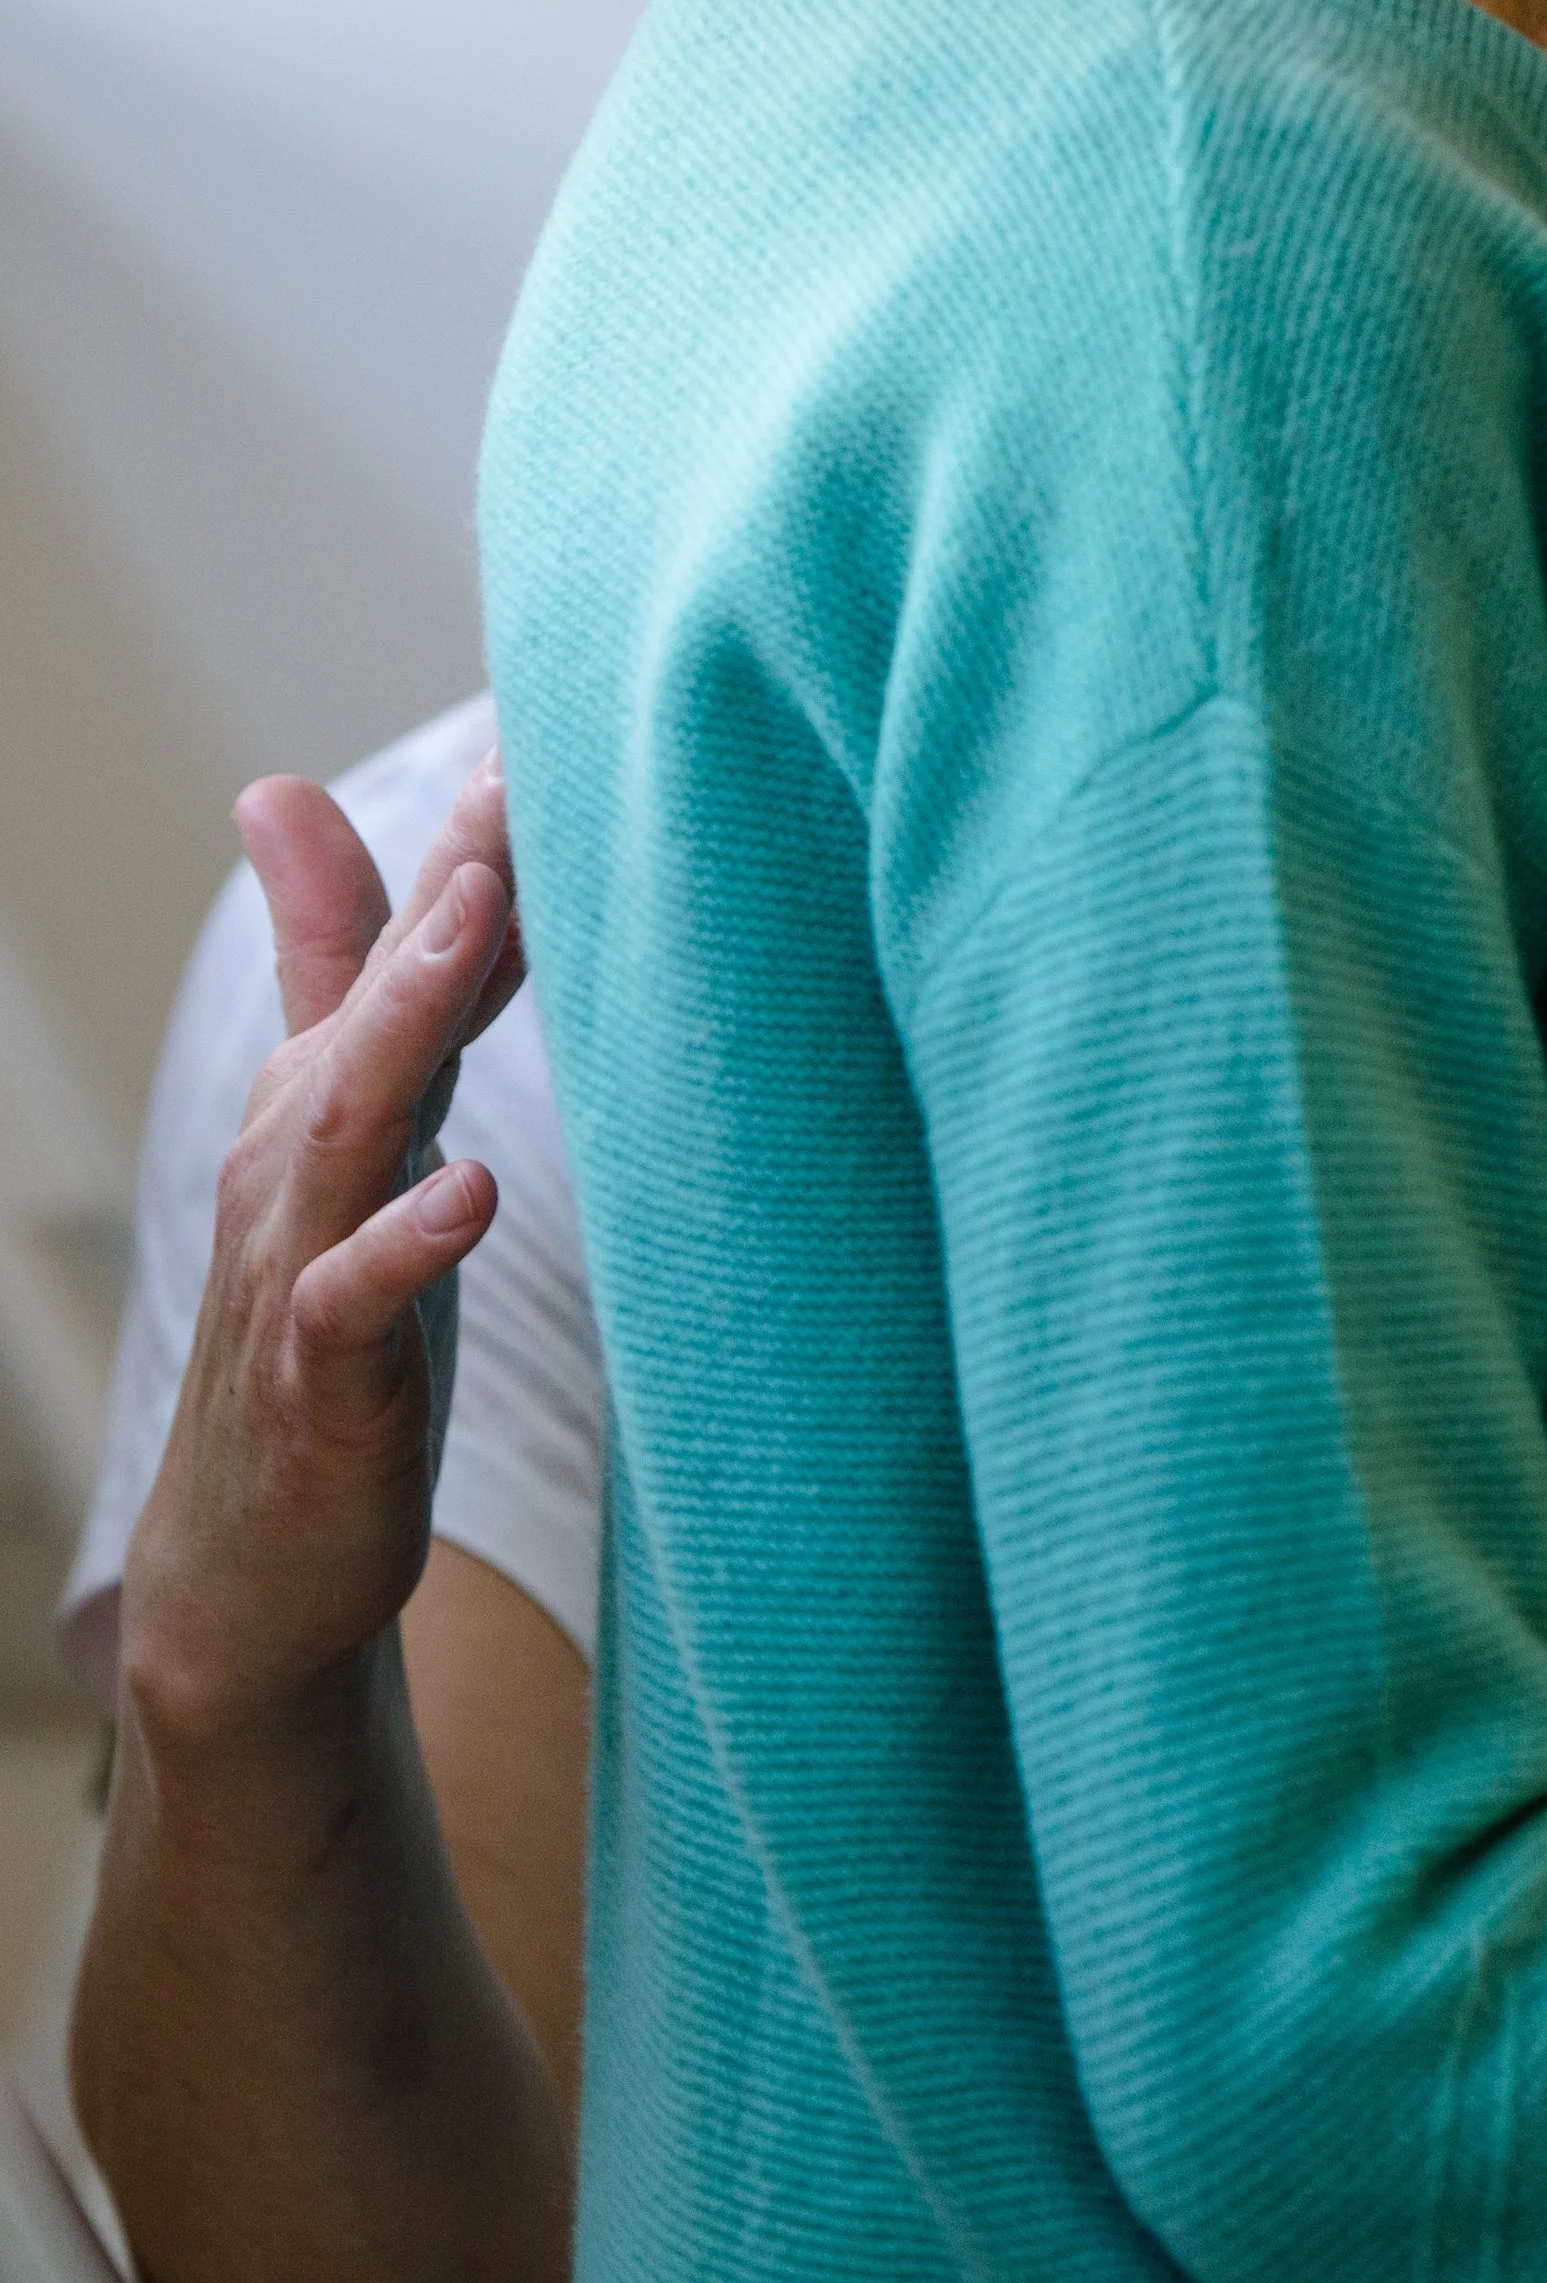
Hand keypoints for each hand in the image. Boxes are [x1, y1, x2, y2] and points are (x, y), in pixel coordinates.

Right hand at [119, 756, 524, 1746]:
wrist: (255, 1557)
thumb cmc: (326, 1326)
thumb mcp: (351, 1144)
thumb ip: (345, 980)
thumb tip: (288, 794)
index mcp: (327, 1098)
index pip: (415, 954)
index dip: (482, 846)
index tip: (555, 726)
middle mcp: (301, 1160)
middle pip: (376, 1005)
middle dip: (446, 891)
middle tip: (516, 777)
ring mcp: (302, 1266)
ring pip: (346, 1125)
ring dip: (408, 1020)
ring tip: (474, 923)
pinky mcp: (322, 1382)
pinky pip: (351, 1301)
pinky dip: (406, 1242)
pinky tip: (470, 1191)